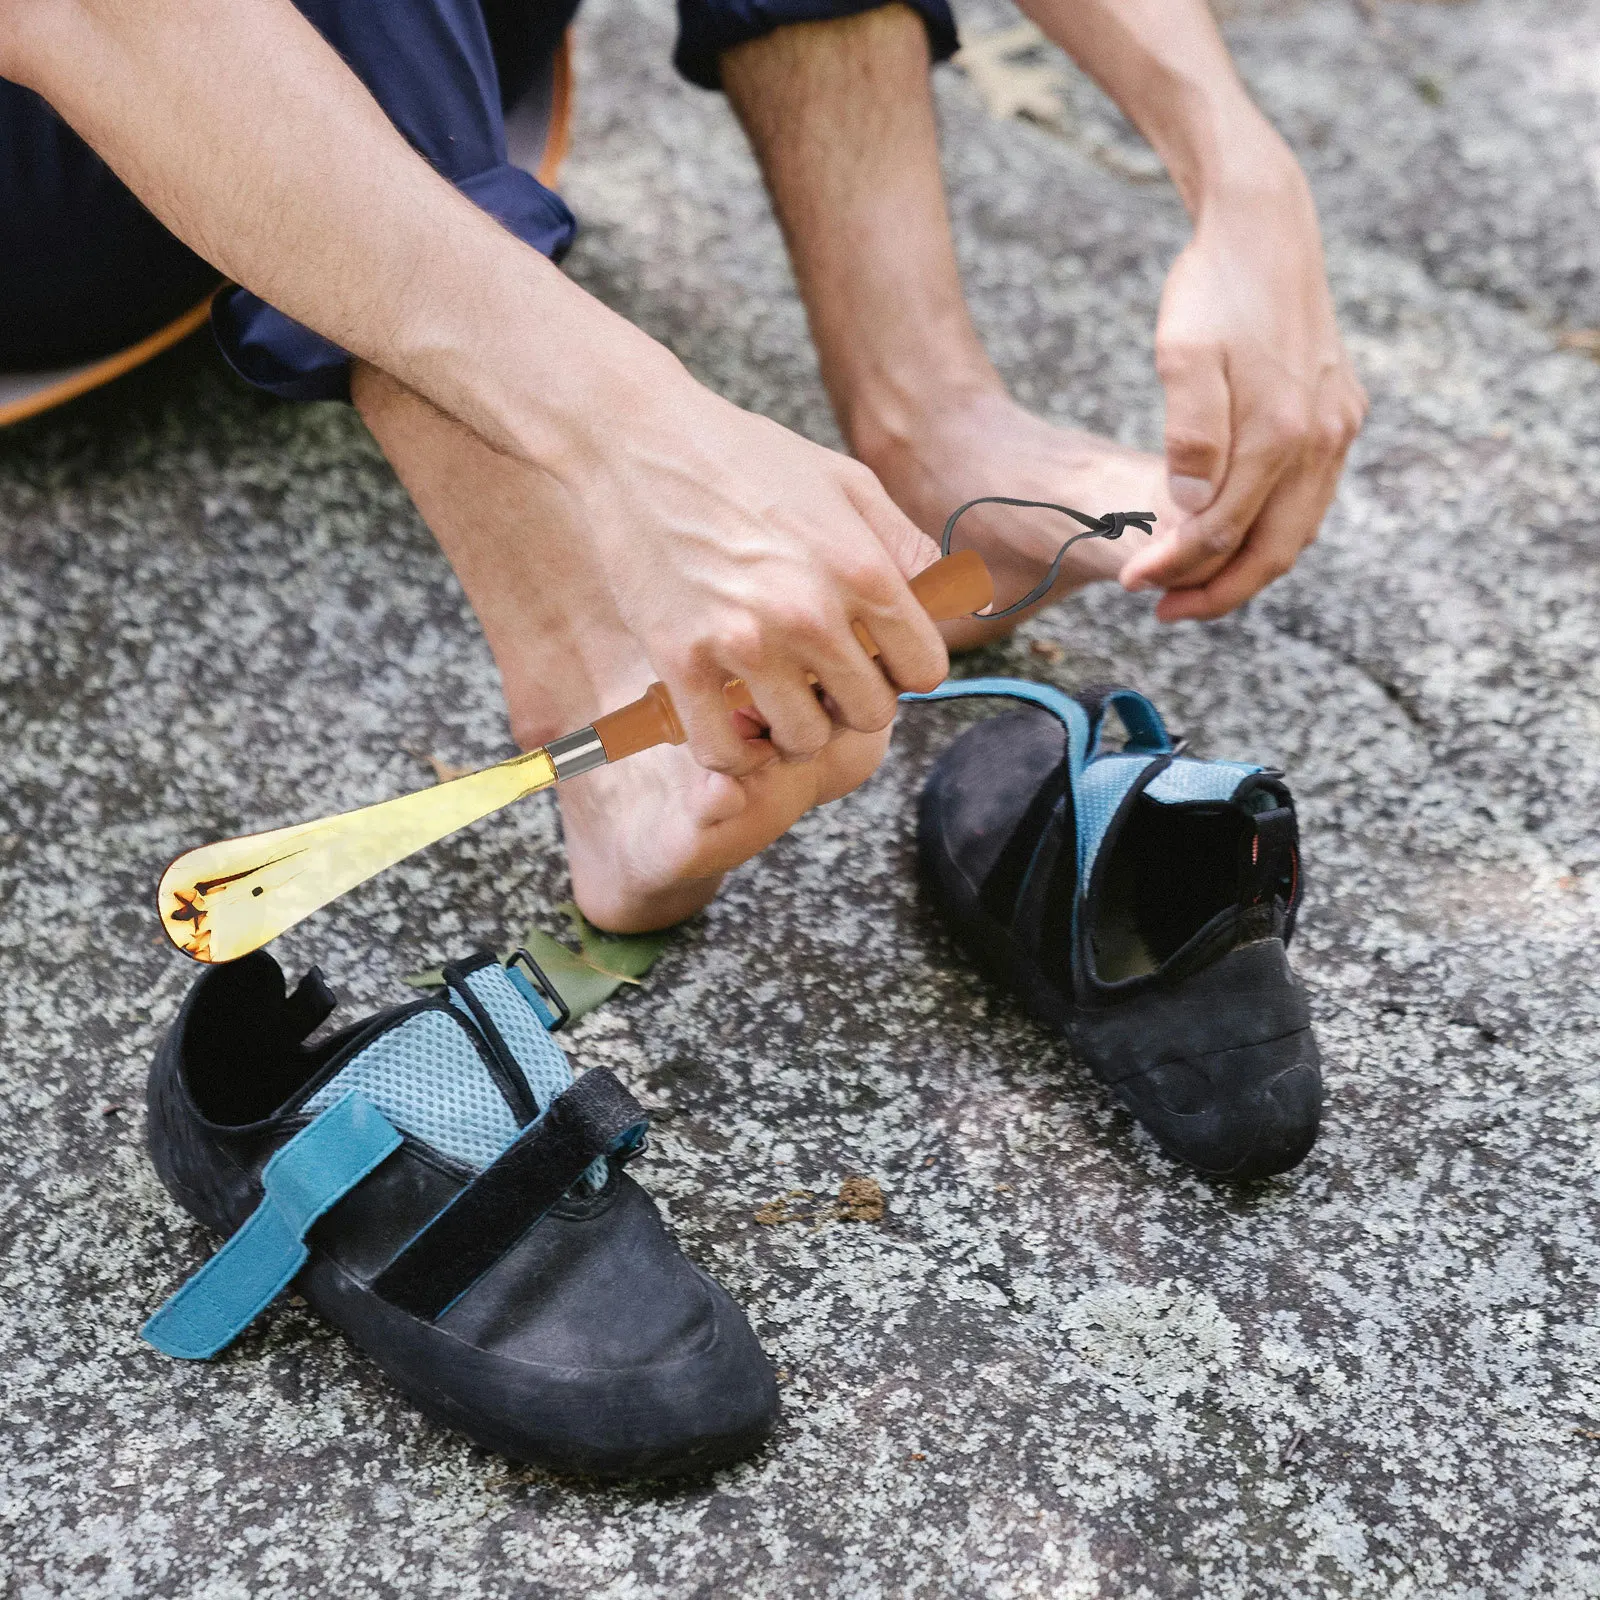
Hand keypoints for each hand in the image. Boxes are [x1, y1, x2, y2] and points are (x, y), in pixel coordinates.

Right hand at [561, 349, 948, 775]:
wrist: (639, 442)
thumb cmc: (745, 456)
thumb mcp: (847, 482)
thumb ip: (903, 546)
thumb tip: (950, 594)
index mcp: (862, 570)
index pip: (924, 670)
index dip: (904, 669)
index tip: (875, 657)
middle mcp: (810, 613)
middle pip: (870, 715)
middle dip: (852, 701)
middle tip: (821, 677)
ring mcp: (743, 643)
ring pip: (802, 741)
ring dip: (793, 727)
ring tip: (775, 694)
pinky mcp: (681, 662)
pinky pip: (723, 750)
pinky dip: (734, 749)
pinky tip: (732, 719)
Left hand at [1120, 153, 1367, 620]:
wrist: (1265, 225)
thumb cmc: (1212, 287)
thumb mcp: (1182, 355)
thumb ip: (1190, 434)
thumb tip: (1190, 508)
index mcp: (1282, 433)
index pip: (1223, 533)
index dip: (1174, 568)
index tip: (1131, 584)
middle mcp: (1322, 439)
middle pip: (1274, 551)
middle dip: (1217, 592)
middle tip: (1163, 611)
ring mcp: (1338, 427)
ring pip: (1299, 530)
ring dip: (1247, 567)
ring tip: (1191, 585)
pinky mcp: (1341, 413)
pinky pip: (1311, 497)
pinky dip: (1273, 529)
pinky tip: (1232, 533)